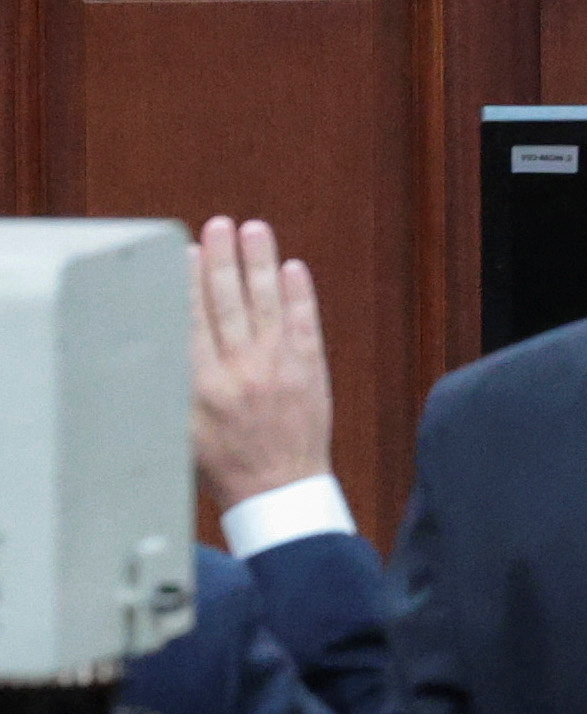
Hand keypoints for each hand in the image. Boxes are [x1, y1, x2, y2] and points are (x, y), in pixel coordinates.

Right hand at [189, 216, 332, 508]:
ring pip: (266, 303)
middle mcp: (237, 372)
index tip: (184, 252)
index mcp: (199, 388)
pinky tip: (293, 268)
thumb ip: (169, 387)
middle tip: (218, 225)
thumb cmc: (222, 462)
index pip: (190, 322)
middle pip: (228, 303)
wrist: (277, 488)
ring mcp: (277, 367)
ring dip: (260, 263)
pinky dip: (298, 294)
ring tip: (254, 230)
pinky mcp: (309, 368)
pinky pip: (304, 322)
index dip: (187, 283)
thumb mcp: (179, 430)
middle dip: (222, 260)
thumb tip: (149, 345)